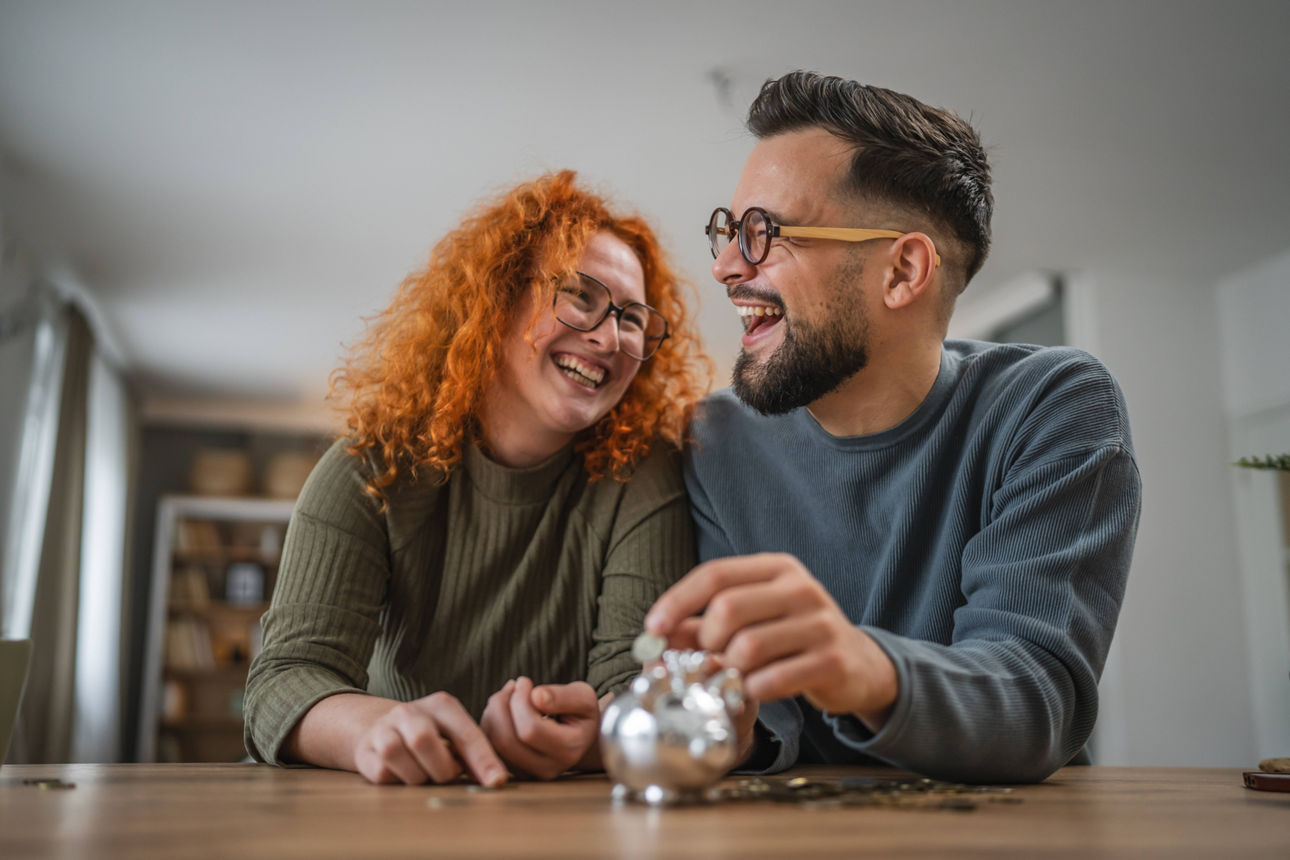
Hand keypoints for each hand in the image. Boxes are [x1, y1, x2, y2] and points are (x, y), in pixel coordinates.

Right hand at [350, 692, 507, 786]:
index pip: (465, 732)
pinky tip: (404, 774)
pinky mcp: (364, 751)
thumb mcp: (453, 733)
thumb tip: (495, 780)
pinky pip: (382, 773)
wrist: (379, 726)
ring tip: (425, 774)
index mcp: (441, 705)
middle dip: (441, 769)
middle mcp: (409, 712)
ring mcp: (383, 730)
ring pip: (398, 756)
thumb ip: (474, 752)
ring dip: (418, 776)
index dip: (482, 759)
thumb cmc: (429, 733)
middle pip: (423, 740)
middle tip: (448, 775)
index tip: (496, 781)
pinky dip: (398, 781)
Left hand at [480, 678, 600, 779]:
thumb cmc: (580, 712)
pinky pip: (490, 747)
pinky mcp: (513, 770)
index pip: (530, 730)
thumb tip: (537, 697)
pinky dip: (490, 722)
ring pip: (494, 745)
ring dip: (494, 712)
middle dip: (502, 705)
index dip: (521, 701)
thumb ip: (563, 696)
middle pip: (507, 740)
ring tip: (508, 694)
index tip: (525, 681)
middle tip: (513, 686)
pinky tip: (504, 708)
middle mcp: (548, 769)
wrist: (579, 734)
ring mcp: (528, 773)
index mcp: (568, 750)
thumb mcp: (583, 697)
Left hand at [644, 553, 898, 729]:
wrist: (858, 664)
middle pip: (728, 608)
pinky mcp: (832, 660)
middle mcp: (801, 588)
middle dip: (706, 640)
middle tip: (709, 658)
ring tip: (733, 676)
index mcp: (777, 568)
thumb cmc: (793, 638)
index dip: (678, 600)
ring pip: (748, 646)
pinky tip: (755, 690)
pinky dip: (753, 689)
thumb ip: (704, 624)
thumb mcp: (753, 619)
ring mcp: (820, 623)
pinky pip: (775, 678)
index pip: (716, 574)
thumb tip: (656, 637)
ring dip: (728, 669)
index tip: (653, 627)